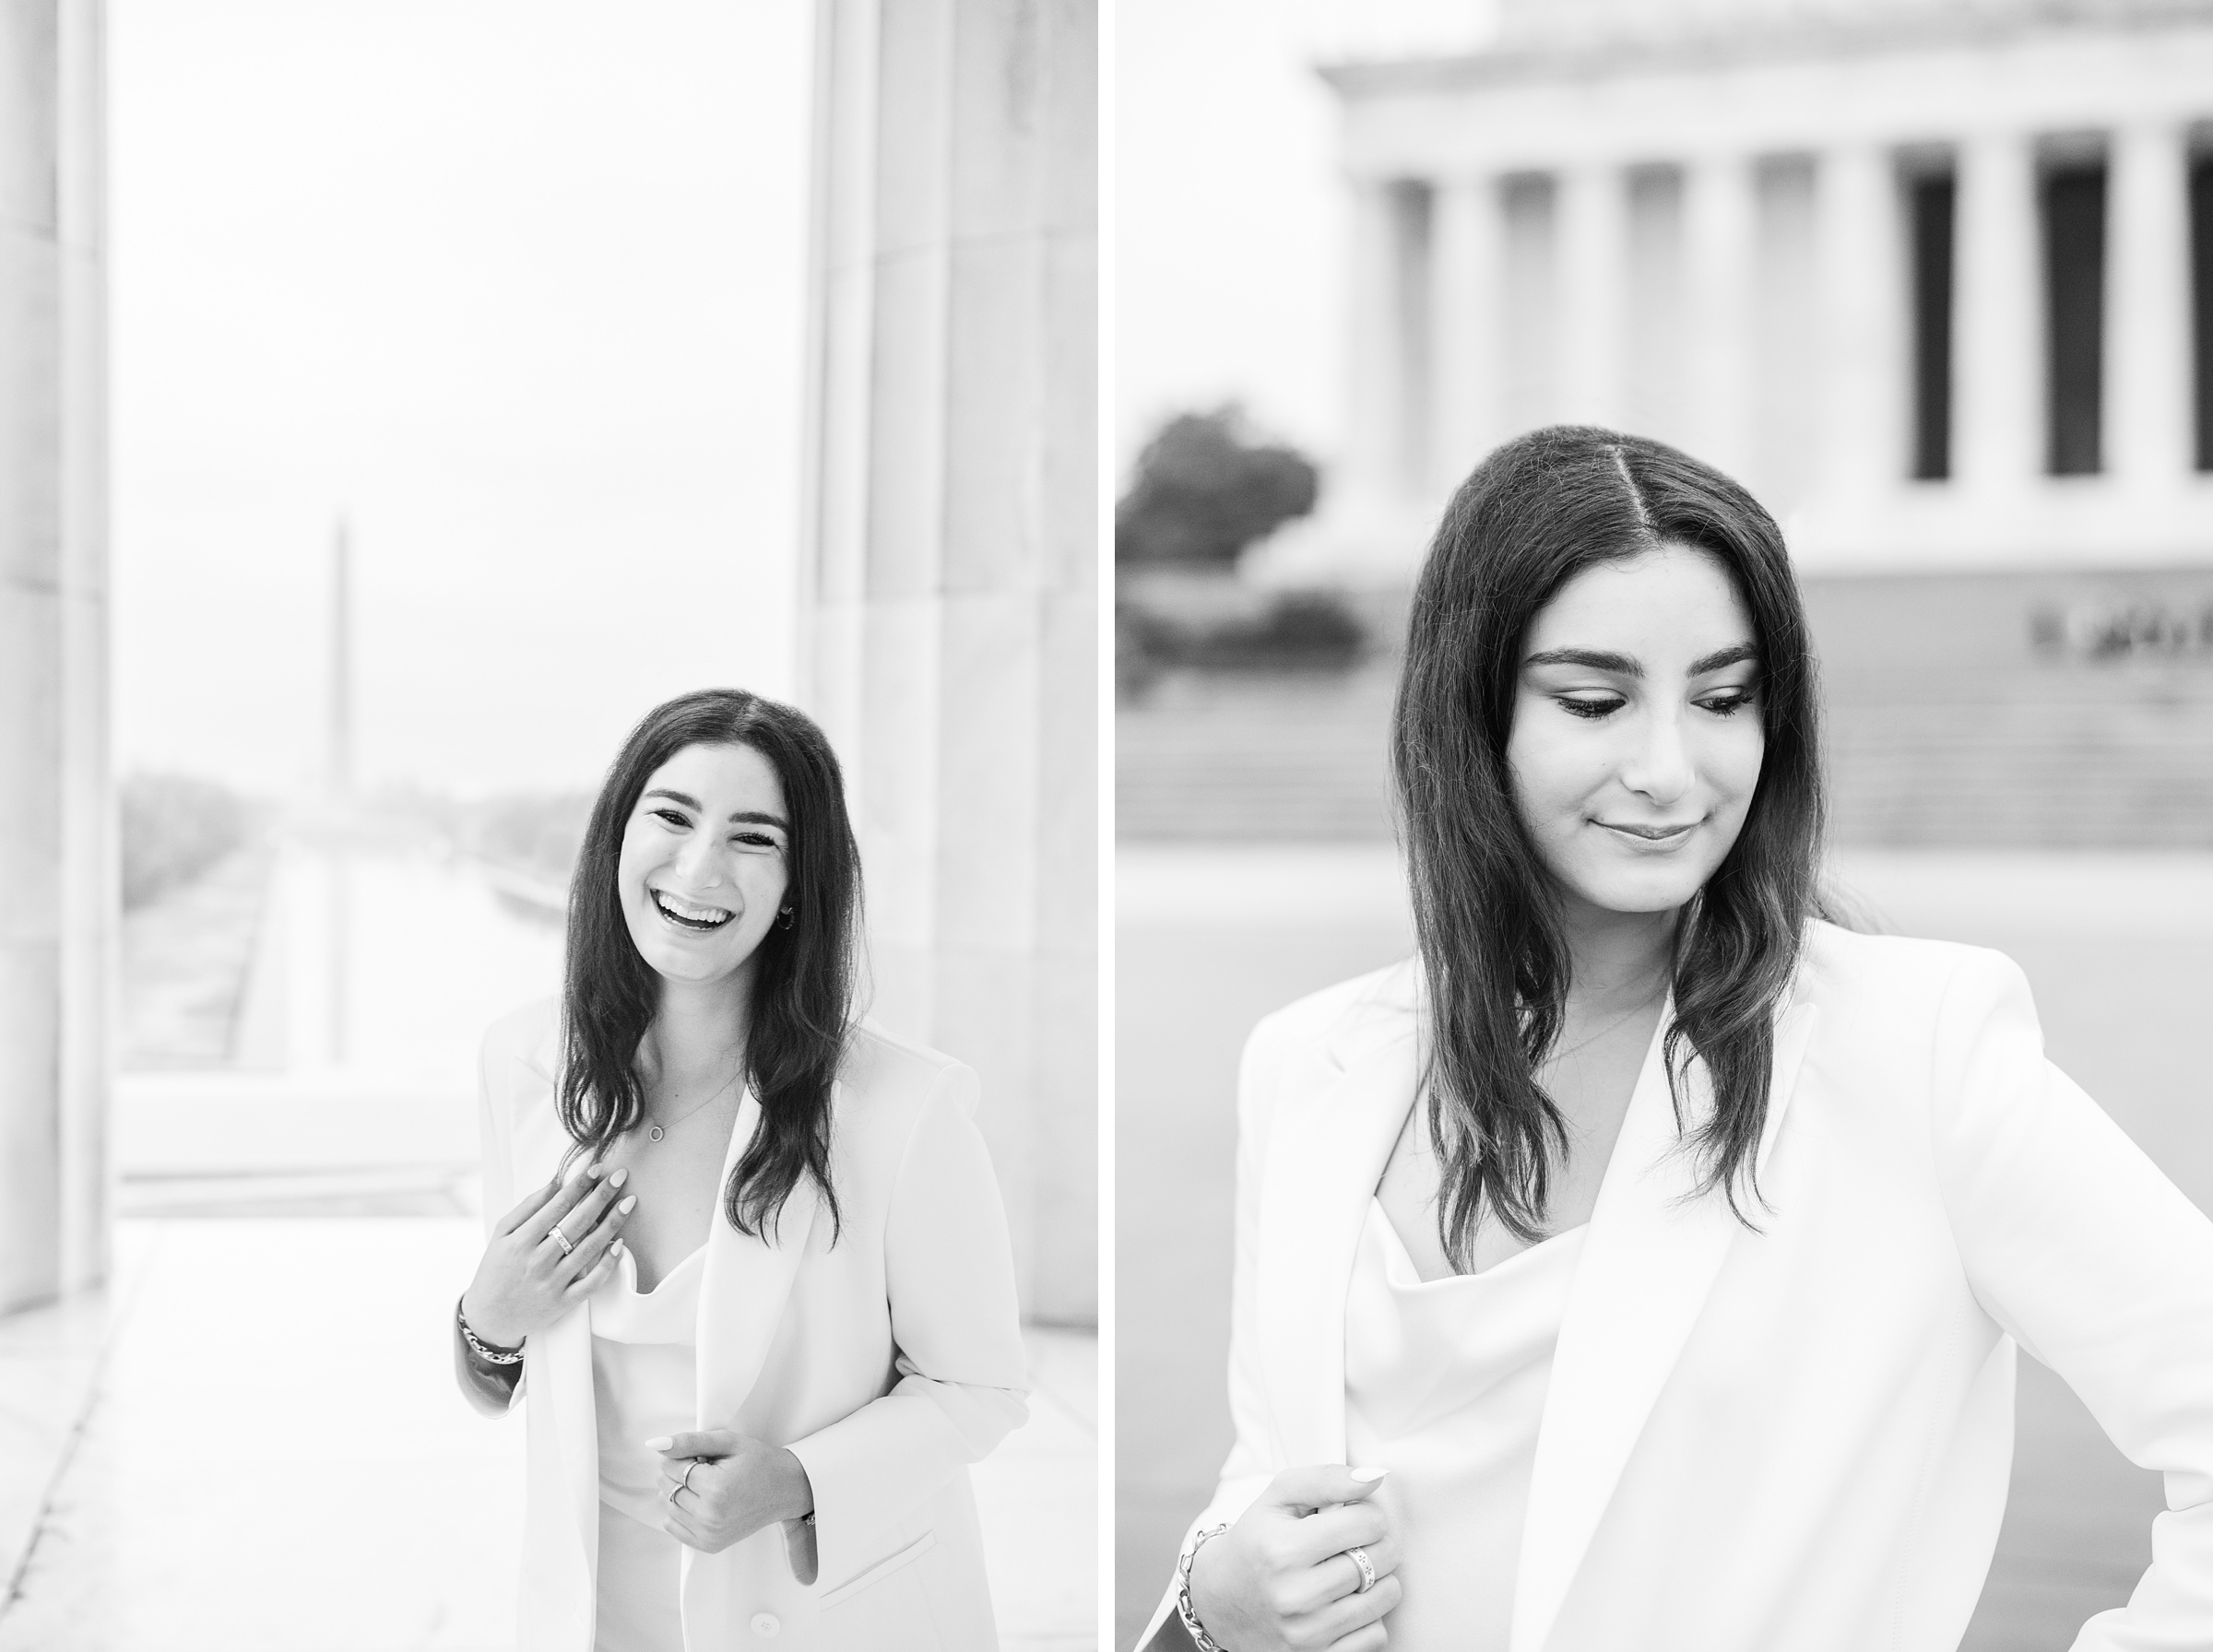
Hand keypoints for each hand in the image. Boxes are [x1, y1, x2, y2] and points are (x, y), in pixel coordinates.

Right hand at [460, 1164, 635, 1348]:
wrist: (491, 1317)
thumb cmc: (496, 1271)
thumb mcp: (501, 1235)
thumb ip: (527, 1207)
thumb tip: (555, 1182)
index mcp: (521, 1241)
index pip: (557, 1206)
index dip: (579, 1185)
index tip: (597, 1169)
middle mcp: (538, 1261)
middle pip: (578, 1223)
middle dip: (601, 1196)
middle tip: (620, 1177)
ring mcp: (553, 1283)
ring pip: (589, 1249)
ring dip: (612, 1223)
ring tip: (628, 1203)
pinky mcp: (564, 1302)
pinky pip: (592, 1283)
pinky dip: (608, 1264)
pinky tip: (620, 1245)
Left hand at [651, 1428, 813, 1554]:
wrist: (785, 1489)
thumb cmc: (759, 1462)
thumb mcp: (728, 1442)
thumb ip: (690, 1441)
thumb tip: (654, 1445)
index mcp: (716, 1488)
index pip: (671, 1467)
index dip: (682, 1455)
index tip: (701, 1455)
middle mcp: (710, 1516)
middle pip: (667, 1487)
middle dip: (678, 1472)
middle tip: (706, 1469)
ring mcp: (709, 1534)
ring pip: (667, 1506)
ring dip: (679, 1491)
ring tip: (706, 1484)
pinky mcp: (709, 1544)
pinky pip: (673, 1526)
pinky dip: (679, 1511)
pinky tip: (700, 1501)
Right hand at [1186, 1465, 1400, 1651]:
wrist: (1222, 1601)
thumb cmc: (1257, 1542)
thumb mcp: (1278, 1497)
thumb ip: (1326, 1480)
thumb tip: (1375, 1478)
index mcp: (1283, 1550)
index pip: (1367, 1523)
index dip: (1367, 1513)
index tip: (1353, 1517)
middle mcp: (1296, 1596)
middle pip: (1381, 1558)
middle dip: (1377, 1542)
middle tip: (1356, 1541)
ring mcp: (1307, 1633)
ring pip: (1385, 1597)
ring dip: (1379, 1578)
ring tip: (1353, 1570)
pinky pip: (1376, 1635)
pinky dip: (1369, 1616)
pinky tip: (1346, 1602)